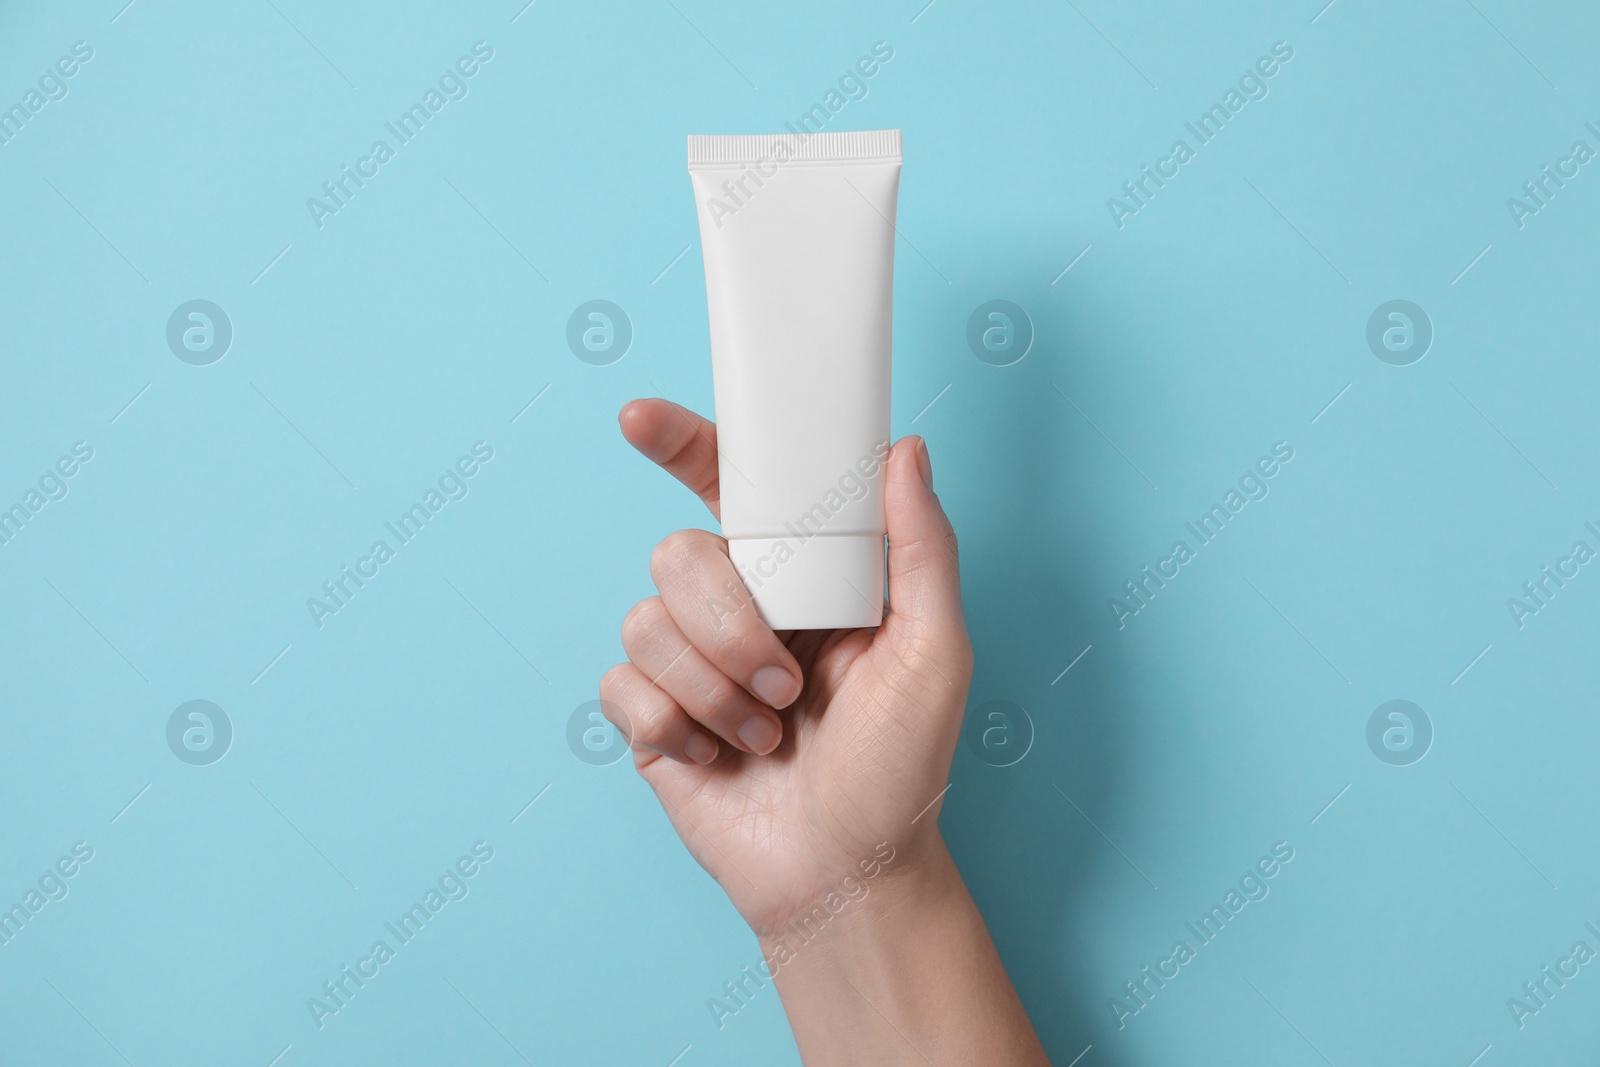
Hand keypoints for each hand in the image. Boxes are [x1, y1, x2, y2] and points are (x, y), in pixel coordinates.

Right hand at [601, 398, 971, 938]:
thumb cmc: (900, 769)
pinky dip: (674, 725)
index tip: (643, 418)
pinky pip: (621, 683)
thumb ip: (922, 549)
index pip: (736, 489)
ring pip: (647, 619)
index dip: (687, 445)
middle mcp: (740, 609)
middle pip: (679, 552)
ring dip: (715, 688)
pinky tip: (718, 757)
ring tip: (766, 734)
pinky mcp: (652, 718)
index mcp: (802, 580)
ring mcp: (690, 663)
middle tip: (786, 684)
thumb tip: (905, 451)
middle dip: (731, 624)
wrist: (847, 874)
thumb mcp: (935, 653)